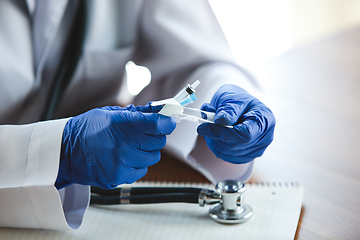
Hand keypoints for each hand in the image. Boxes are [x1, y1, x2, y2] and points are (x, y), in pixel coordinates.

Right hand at [56, 104, 175, 188]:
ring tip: (130, 147)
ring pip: (153, 158)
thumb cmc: (87, 129)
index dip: (166, 122)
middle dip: (154, 136)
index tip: (168, 121)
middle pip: (158, 142)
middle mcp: (122, 144)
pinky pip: (142, 171)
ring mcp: (121, 163)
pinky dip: (137, 164)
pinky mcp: (118, 177)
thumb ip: (138, 113)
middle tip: (141, 134)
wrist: (65, 152)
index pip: (157, 125)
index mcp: (121, 124)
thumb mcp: (111, 113)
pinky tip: (124, 158)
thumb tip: (162, 110)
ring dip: (146, 152)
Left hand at [197, 84, 274, 163]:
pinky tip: (216, 133)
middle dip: (215, 135)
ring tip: (211, 123)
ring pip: (226, 152)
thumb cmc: (238, 100)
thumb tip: (220, 120)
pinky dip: (215, 144)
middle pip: (234, 146)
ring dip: (213, 139)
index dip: (222, 133)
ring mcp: (255, 150)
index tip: (203, 127)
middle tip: (205, 121)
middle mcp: (264, 138)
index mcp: (265, 120)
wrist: (239, 106)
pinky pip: (224, 155)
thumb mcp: (232, 97)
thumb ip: (228, 109)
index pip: (245, 135)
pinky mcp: (244, 156)